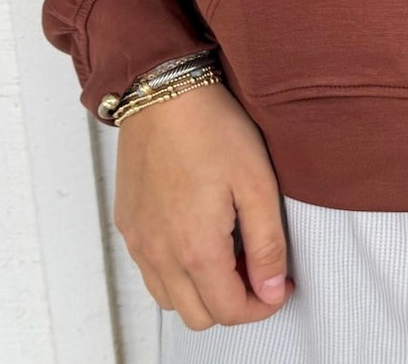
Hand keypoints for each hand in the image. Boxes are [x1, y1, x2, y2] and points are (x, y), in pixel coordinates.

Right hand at [113, 81, 295, 328]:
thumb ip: (267, 244)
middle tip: (256, 266)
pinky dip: (176, 273)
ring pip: (171, 300)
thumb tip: (271, 290)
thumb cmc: (213, 128)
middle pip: (199, 316)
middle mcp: (159, 254)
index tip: (281, 284)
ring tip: (229, 252)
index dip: (263, 306)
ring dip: (202, 292)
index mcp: (196, 249)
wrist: (163, 91)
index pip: (230, 311)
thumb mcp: (258, 182)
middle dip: (234, 303)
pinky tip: (198, 237)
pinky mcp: (127, 225)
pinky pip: (150, 273)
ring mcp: (138, 241)